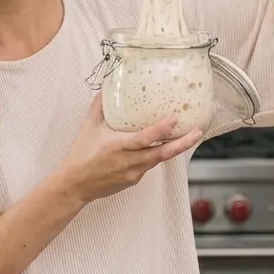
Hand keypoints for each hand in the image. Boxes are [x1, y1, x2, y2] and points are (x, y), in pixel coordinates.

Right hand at [58, 94, 201, 204]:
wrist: (75, 185)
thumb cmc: (81, 156)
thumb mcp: (88, 128)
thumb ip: (99, 107)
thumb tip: (106, 89)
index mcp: (118, 146)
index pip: (144, 138)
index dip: (161, 130)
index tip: (174, 118)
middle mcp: (129, 161)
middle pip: (162, 153)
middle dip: (182, 143)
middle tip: (197, 132)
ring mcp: (133, 173)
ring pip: (159, 159)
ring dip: (174, 149)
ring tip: (190, 137)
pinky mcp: (134, 180)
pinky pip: (149, 165)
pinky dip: (156, 155)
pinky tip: (162, 147)